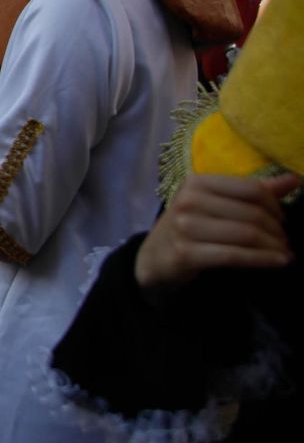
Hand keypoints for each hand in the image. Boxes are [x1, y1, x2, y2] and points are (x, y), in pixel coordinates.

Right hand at [135, 174, 295, 289]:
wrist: (153, 259)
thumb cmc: (190, 228)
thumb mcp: (215, 204)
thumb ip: (253, 192)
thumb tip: (295, 179)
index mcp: (196, 182)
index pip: (251, 189)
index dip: (275, 205)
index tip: (282, 219)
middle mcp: (188, 201)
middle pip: (252, 214)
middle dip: (277, 231)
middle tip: (284, 242)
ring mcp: (184, 227)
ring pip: (246, 235)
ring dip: (274, 247)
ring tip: (284, 253)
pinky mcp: (185, 253)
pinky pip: (235, 255)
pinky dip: (263, 260)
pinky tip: (279, 262)